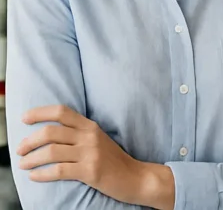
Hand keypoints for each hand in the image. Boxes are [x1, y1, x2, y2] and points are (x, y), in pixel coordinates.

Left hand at [16, 105, 174, 208]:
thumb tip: (49, 134)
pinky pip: (59, 171)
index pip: (62, 111)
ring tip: (23, 164)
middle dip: (29, 141)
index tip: (24, 119)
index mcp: (91, 126)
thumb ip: (78, 133)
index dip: (40, 113)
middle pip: (51, 132)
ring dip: (31, 159)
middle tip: (20, 150)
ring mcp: (91, 153)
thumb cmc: (113, 160)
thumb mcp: (98, 140)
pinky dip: (42, 174)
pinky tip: (34, 177)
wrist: (135, 177)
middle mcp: (90, 136)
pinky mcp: (90, 171)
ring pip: (51, 152)